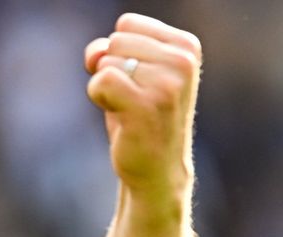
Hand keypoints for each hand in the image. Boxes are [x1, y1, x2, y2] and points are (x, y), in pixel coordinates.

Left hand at [84, 14, 201, 201]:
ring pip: (106, 62)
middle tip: (130, 98)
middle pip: (115, 42)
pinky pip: (101, 80)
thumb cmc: (139, 116)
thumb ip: (109, 50)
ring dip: (106, 89)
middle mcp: (183, 61)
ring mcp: (168, 83)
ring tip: (128, 109)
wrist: (155, 167)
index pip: (127, 24)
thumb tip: (96, 54)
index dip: (117, 52)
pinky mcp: (148, 104)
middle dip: (111, 70)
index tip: (134, 78)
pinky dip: (98, 97)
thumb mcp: (129, 73)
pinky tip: (119, 115)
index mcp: (187, 46)